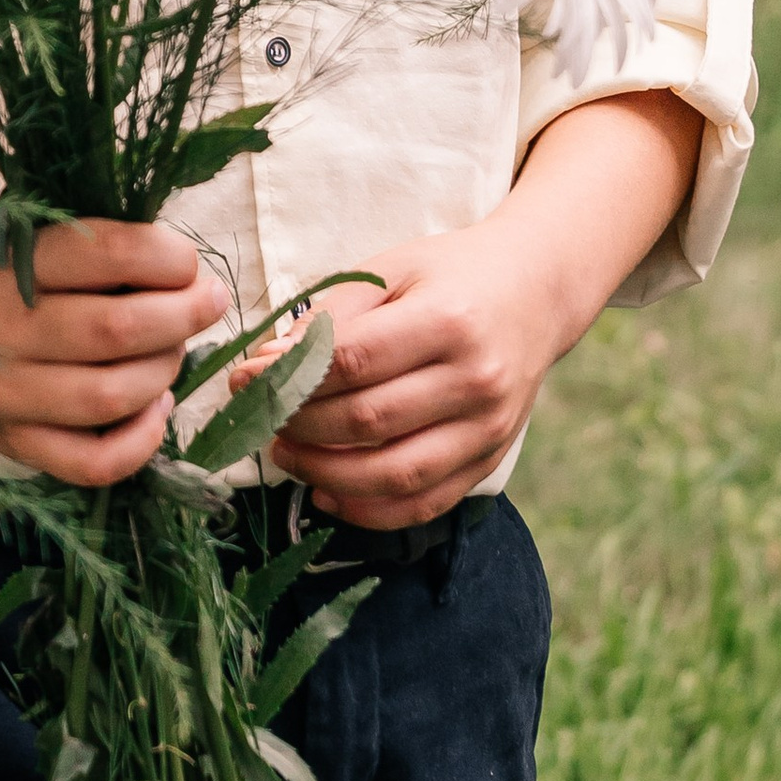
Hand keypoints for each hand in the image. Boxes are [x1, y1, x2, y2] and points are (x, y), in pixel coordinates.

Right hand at [0, 217, 228, 487]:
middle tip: (206, 303)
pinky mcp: (15, 443)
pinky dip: (142, 440)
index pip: (105, 254)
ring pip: (109, 397)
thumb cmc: (1, 276)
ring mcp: (6, 394)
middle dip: (182, 315)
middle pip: (115, 329)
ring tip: (173, 351)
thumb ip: (96, 248)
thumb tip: (186, 272)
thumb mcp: (29, 238)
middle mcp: (2, 330)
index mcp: (9, 264)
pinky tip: (156, 408)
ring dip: (164, 372)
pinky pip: (92, 462)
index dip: (167, 258)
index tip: (186, 263)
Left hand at [267, 90, 705, 527]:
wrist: (536, 292)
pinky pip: (425, 504)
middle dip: (298, 426)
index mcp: (449, 320)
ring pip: (394, 475)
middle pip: (367, 421)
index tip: (245, 377)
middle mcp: (476, 380)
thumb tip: (266, 364)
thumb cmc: (452, 274)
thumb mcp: (392, 269)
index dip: (288, 376)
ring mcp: (488, 428)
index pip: (353, 362)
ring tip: (286, 455)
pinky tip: (328, 495)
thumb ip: (331, 315)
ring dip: (325, 475)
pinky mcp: (490, 459)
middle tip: (259, 418)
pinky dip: (370, 511)